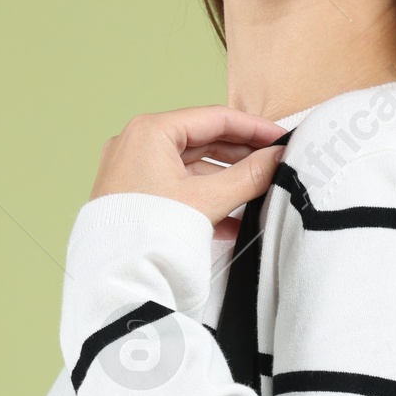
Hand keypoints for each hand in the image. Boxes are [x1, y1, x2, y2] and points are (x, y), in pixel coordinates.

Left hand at [89, 106, 286, 224]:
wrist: (115, 277)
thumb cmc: (149, 233)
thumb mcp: (207, 200)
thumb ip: (249, 177)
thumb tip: (278, 160)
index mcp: (150, 131)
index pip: (214, 118)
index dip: (254, 128)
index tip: (280, 138)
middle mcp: (137, 145)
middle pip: (203, 141)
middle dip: (241, 156)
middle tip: (274, 164)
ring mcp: (133, 171)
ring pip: (191, 168)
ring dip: (226, 182)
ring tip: (259, 193)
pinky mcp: (134, 197)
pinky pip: (177, 189)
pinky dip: (205, 199)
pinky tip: (232, 221)